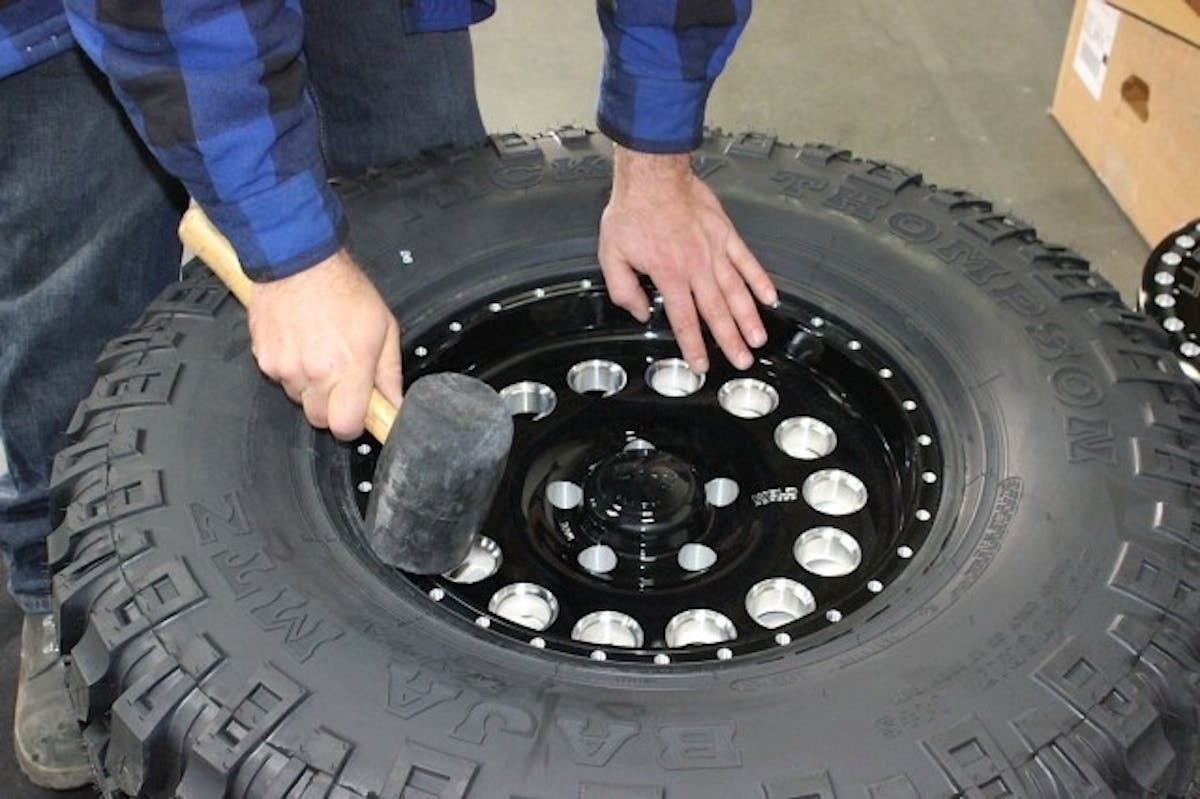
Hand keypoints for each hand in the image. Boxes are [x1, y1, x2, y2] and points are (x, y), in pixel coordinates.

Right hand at [247, 249, 402, 439]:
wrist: (299, 261)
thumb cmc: (344, 290)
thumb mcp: (384, 328)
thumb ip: (390, 373)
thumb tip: (394, 404)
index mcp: (348, 368)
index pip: (346, 426)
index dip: (354, 424)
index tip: (360, 414)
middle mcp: (314, 372)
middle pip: (320, 419)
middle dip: (333, 407)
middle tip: (341, 379)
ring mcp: (285, 367)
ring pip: (299, 399)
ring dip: (310, 386)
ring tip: (320, 352)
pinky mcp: (263, 359)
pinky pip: (280, 379)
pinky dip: (290, 369)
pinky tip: (301, 343)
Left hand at [599, 146, 777, 371]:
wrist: (653, 174)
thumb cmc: (633, 210)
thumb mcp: (611, 255)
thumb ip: (624, 289)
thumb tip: (640, 311)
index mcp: (669, 273)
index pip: (684, 319)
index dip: (693, 346)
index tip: (700, 364)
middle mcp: (696, 265)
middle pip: (717, 312)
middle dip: (730, 340)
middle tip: (741, 360)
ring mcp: (715, 249)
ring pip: (736, 291)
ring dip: (749, 318)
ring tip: (758, 339)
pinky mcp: (726, 234)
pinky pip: (747, 261)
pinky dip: (760, 280)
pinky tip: (769, 297)